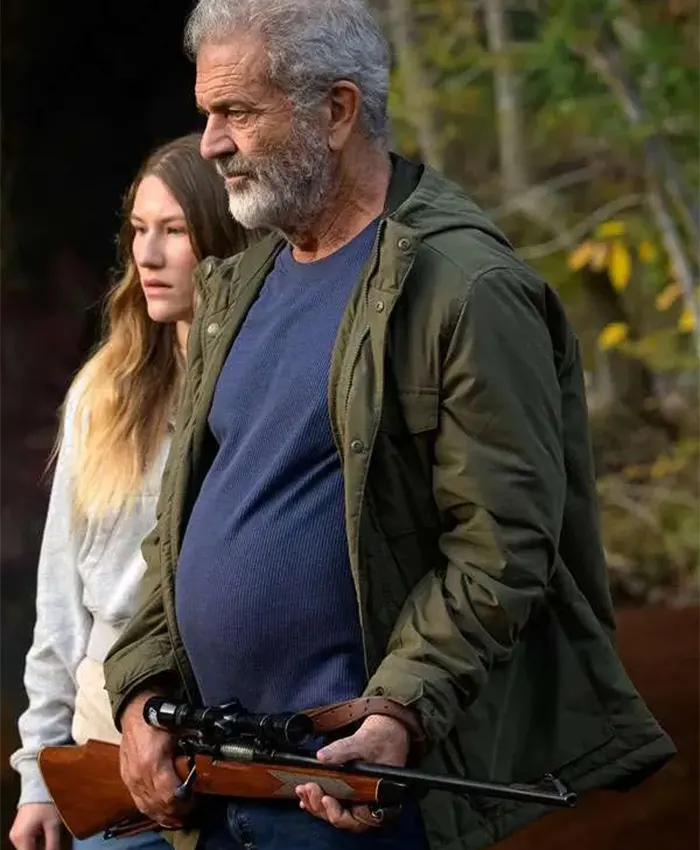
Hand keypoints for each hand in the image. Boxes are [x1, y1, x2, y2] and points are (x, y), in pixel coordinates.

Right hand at [10, 802, 61, 849]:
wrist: (38, 786)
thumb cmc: (45, 802)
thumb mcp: (53, 824)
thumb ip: (53, 844)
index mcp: (21, 838)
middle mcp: (15, 837)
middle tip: (52, 846)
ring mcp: (16, 833)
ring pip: (27, 848)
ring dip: (38, 847)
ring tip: (49, 838)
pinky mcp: (19, 829)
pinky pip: (27, 841)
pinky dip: (36, 842)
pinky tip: (45, 835)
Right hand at [119, 690, 192, 829]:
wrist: (135, 713)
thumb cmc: (157, 720)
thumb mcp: (180, 729)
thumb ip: (195, 742)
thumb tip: (214, 748)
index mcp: (153, 763)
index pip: (170, 795)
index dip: (185, 802)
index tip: (195, 800)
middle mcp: (140, 775)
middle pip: (160, 804)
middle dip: (177, 810)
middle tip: (190, 809)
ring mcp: (131, 779)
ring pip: (148, 807)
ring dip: (164, 814)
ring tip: (179, 816)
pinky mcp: (127, 780)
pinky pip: (139, 802)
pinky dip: (151, 810)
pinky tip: (161, 814)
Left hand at [295, 713, 410, 832]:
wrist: (389, 729)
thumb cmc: (384, 738)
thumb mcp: (365, 742)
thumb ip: (344, 750)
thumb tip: (322, 757)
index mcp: (377, 799)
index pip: (355, 820)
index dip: (337, 813)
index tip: (324, 798)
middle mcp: (367, 804)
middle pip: (341, 817)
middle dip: (320, 807)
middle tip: (307, 789)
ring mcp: (357, 798)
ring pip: (334, 810)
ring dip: (316, 803)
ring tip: (302, 789)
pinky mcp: (349, 790)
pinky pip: (333, 799)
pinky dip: (318, 798)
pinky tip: (306, 793)